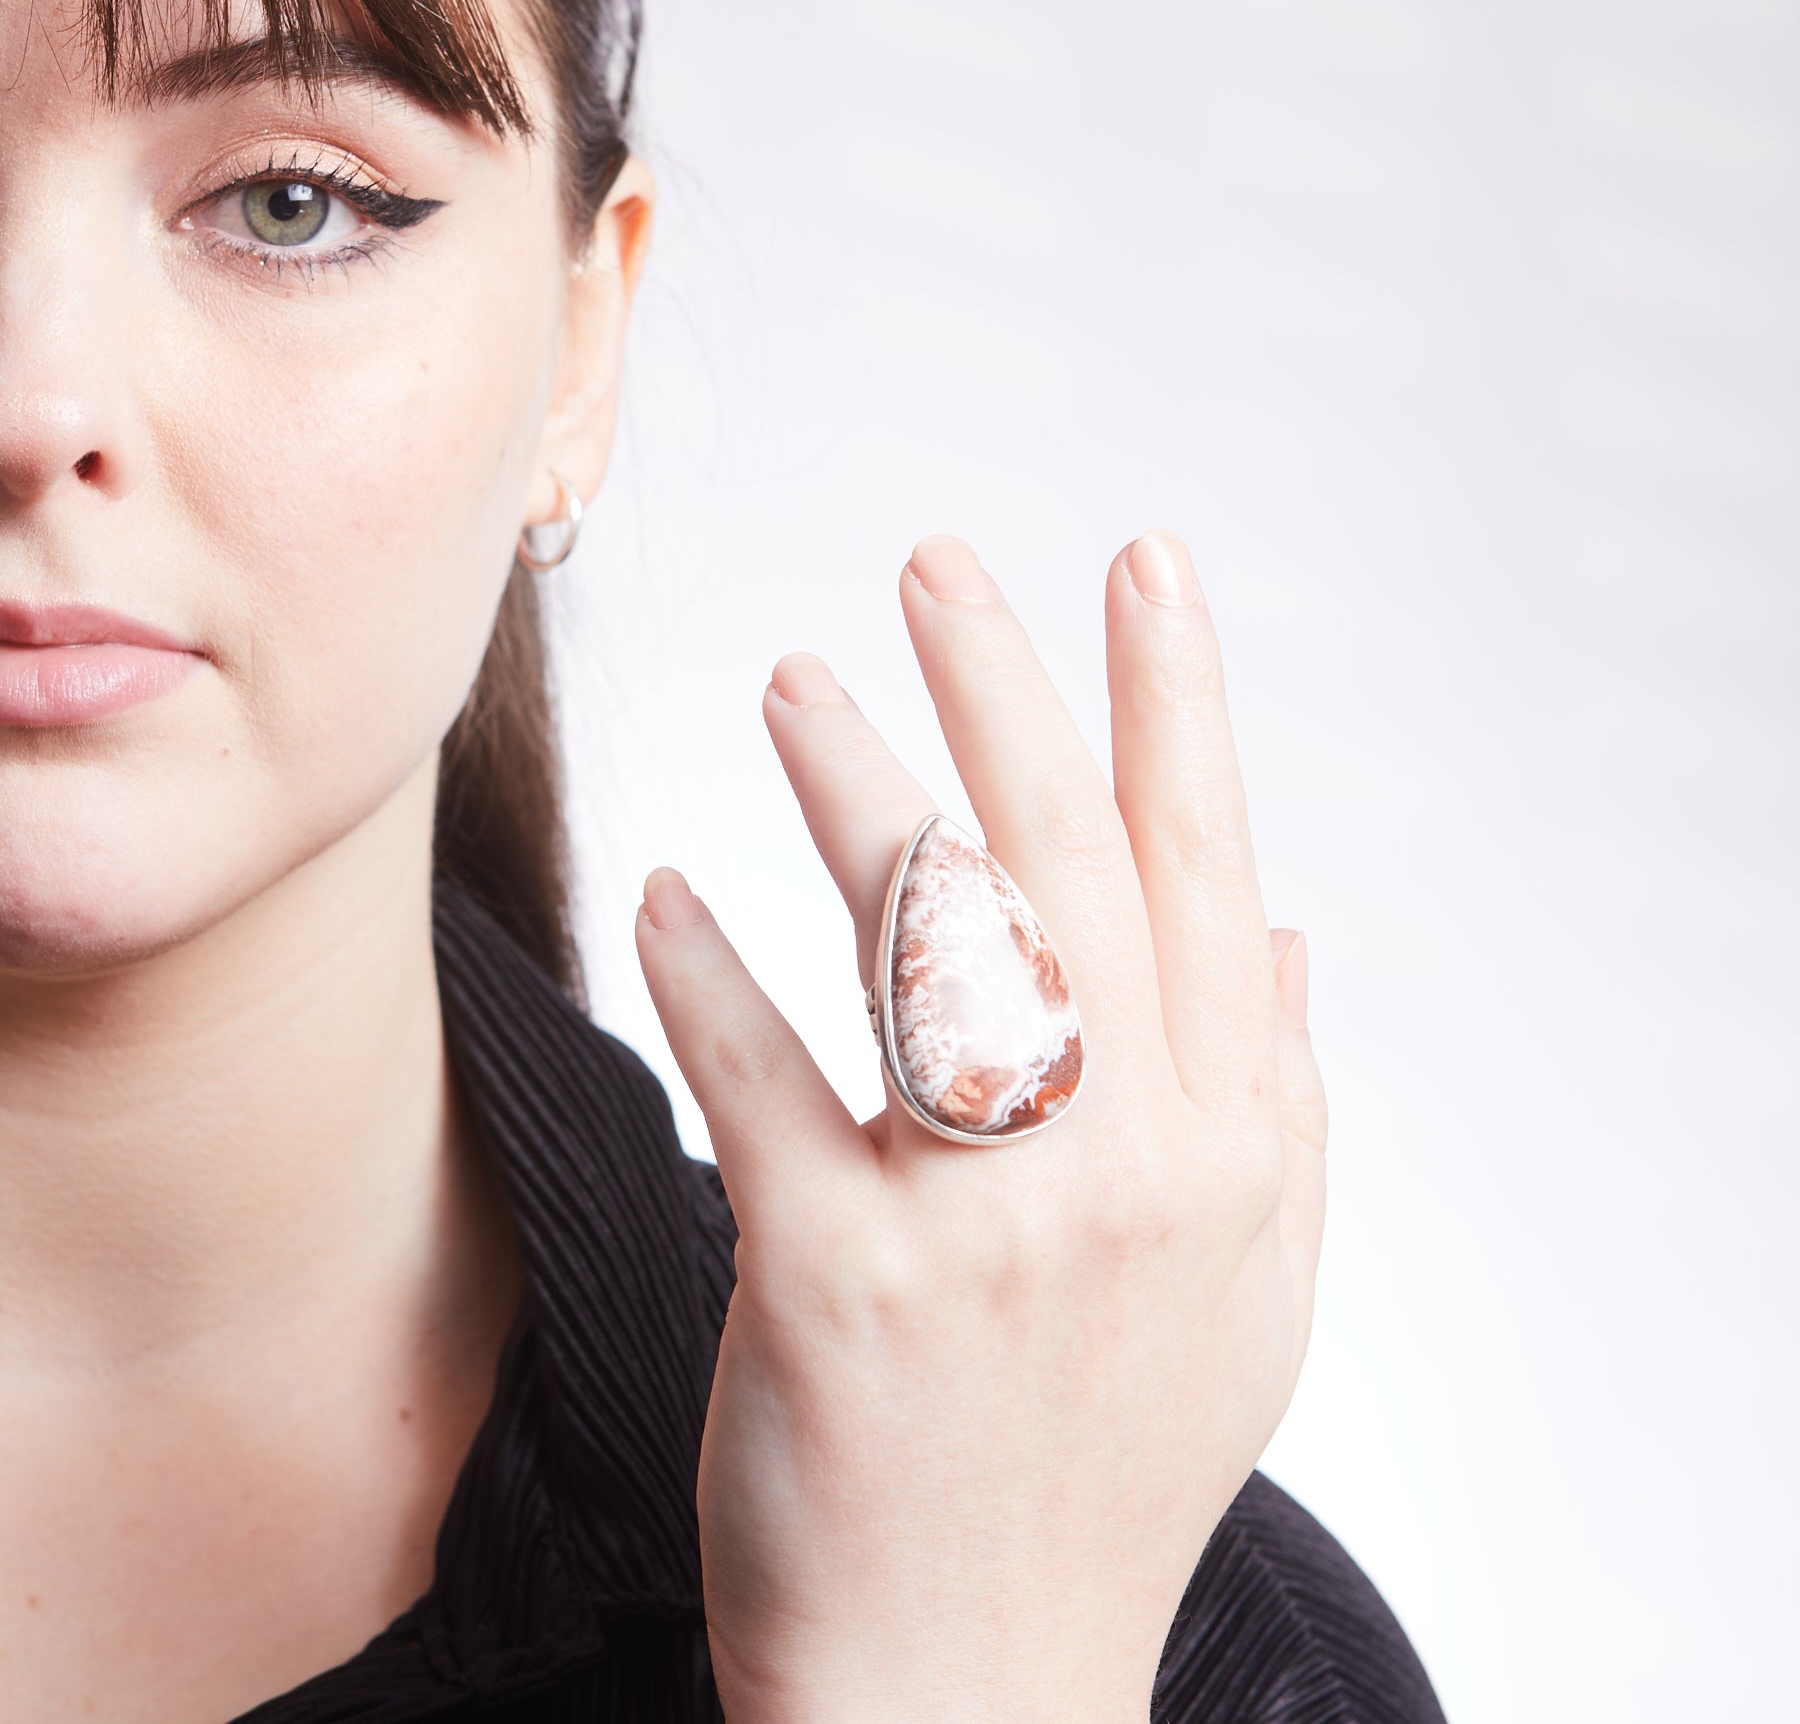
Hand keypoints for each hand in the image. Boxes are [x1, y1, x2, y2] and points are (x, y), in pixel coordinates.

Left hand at [634, 532, 1325, 1723]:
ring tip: (790, 680)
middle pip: (1066, 864)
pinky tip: (668, 894)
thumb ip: (1283, 1094)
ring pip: (928, 944)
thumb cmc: (1106, 1465)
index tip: (1144, 567)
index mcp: (1230, 1138)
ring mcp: (991, 1225)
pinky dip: (710, 978)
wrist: (983, 1687)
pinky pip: (766, 1088)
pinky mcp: (841, 1288)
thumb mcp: (1251, 1288)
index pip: (1202, 867)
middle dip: (1005, 686)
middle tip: (935, 562)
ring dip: (857, 786)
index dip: (1176, 703)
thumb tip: (1282, 920)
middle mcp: (1131, 1160)